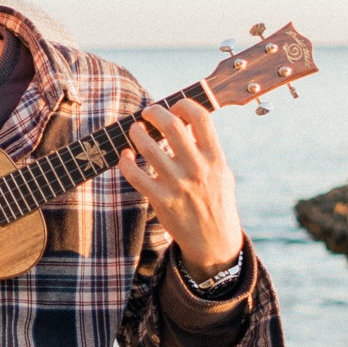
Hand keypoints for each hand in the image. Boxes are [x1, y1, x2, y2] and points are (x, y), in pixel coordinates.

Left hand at [118, 99, 243, 280]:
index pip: (201, 118)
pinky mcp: (161, 200)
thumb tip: (184, 121)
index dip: (184, 105)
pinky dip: (126, 161)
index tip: (175, 106)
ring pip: (149, 147)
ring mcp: (178, 185)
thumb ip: (206, 148)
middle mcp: (197, 169)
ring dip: (136, 133)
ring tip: (134, 129)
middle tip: (147, 113)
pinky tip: (126, 155)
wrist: (214, 242)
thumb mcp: (221, 172)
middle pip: (171, 126)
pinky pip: (135, 175)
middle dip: (155, 112)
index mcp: (215, 158)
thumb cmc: (216, 201)